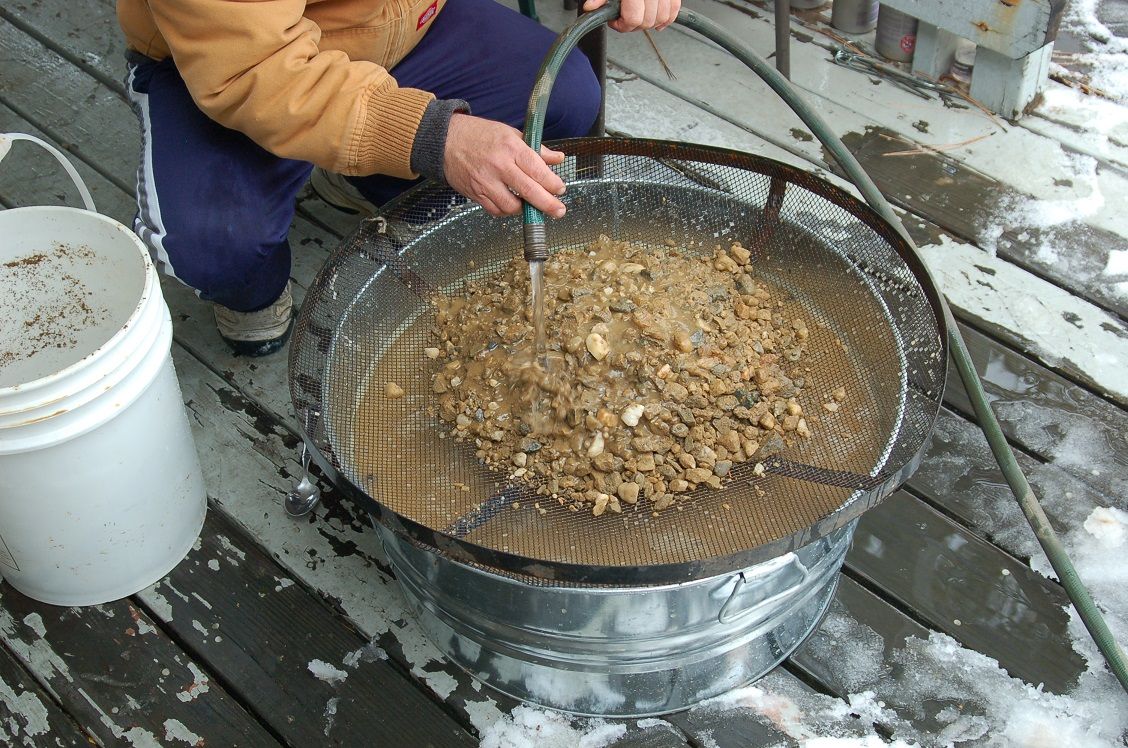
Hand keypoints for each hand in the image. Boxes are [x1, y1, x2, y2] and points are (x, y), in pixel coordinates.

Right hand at [443, 113, 566, 218]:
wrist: (445, 140)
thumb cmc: (479, 135)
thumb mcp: (511, 134)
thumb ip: (536, 150)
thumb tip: (558, 159)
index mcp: (511, 148)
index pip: (538, 170)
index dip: (552, 184)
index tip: (560, 189)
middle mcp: (499, 166)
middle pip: (529, 191)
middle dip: (547, 204)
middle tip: (558, 211)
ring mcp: (485, 182)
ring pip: (512, 206)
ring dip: (524, 209)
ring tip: (530, 204)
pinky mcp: (475, 194)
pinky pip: (495, 210)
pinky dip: (506, 210)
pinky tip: (511, 203)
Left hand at [582, 0, 679, 31]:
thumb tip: (591, 7)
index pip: (633, 18)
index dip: (622, 25)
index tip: (615, 21)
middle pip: (647, 21)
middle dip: (634, 25)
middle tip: (624, 18)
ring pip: (662, 17)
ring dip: (649, 22)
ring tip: (638, 17)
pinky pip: (674, 8)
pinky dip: (666, 18)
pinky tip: (657, 21)